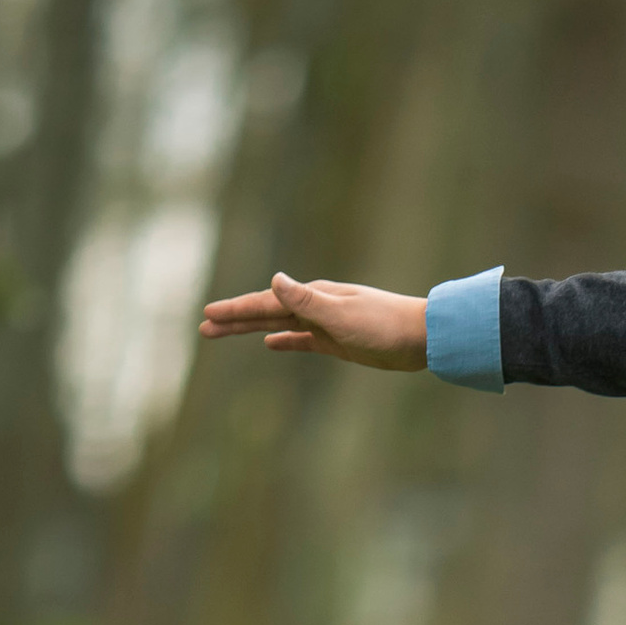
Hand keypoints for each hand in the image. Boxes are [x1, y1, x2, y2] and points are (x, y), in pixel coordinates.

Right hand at [197, 273, 425, 368]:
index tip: (208, 316)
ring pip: (279, 325)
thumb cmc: (384, 325)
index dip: (236, 310)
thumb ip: (306, 300)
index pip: (265, 303)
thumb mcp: (341, 314)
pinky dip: (285, 341)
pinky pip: (302, 340)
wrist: (422, 337)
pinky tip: (270, 344)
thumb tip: (274, 279)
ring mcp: (325, 323)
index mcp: (313, 297)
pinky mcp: (338, 341)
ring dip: (251, 329)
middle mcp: (315, 306)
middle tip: (203, 327)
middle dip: (234, 319)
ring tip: (224, 333)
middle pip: (265, 313)